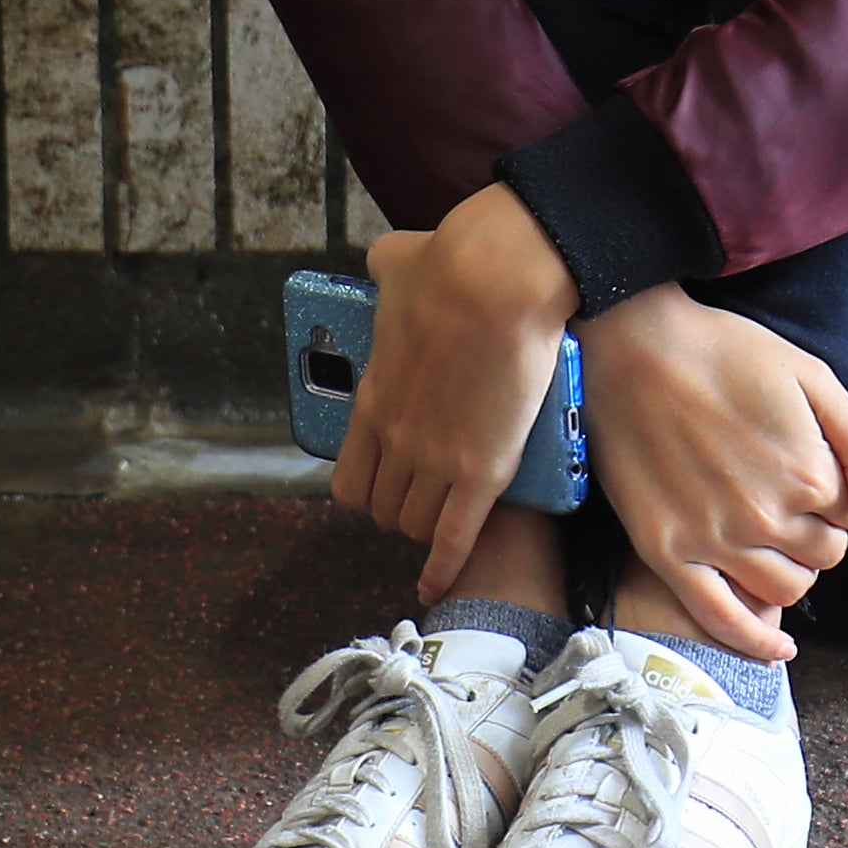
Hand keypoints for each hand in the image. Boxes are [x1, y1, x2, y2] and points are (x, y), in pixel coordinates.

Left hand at [334, 186, 580, 600]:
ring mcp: (435, 461)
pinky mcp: (479, 472)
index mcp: (372, 398)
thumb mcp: (398, 265)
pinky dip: (444, 567)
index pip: (351, 475)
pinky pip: (454, 539)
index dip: (369, 488)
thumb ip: (388, 271)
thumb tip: (388, 261)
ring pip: (416, 525)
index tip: (386, 485)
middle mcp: (395, 440)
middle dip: (401, 509)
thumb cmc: (451, 265)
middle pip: (384, 507)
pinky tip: (438, 586)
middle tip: (425, 501)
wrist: (496, 278)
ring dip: (428, 529)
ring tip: (446, 523)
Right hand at [574, 286, 847, 662]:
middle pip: (824, 555)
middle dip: (818, 531)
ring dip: (792, 571)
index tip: (814, 469)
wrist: (633, 347)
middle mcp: (766, 516)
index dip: (840, 494)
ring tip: (772, 539)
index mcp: (809, 473)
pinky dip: (754, 641)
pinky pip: (720, 618)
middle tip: (787, 497)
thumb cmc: (726, 352)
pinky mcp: (668, 552)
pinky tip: (777, 650)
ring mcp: (714, 540)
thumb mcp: (813, 378)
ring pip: (785, 589)